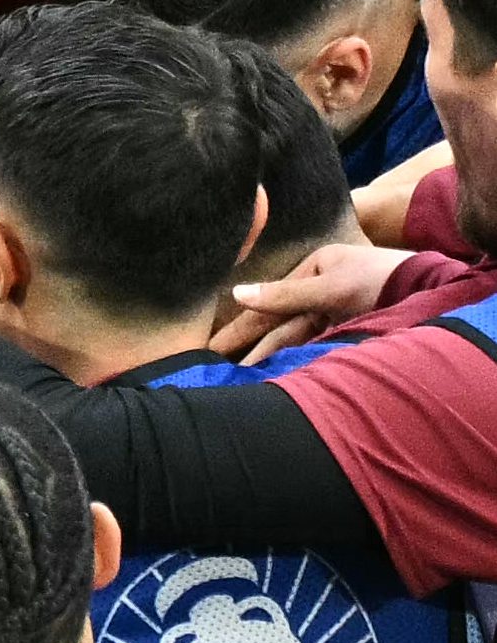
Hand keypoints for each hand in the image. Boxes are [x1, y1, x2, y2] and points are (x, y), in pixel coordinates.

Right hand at [209, 244, 413, 363]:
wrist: (429, 291)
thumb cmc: (379, 281)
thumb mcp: (330, 287)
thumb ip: (284, 296)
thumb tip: (237, 294)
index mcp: (313, 268)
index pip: (270, 300)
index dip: (242, 325)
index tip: (214, 345)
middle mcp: (321, 288)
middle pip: (279, 320)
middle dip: (250, 343)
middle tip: (216, 362)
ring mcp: (336, 309)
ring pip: (296, 335)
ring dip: (271, 354)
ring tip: (244, 374)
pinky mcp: (350, 326)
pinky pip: (315, 343)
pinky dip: (296, 355)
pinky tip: (278, 369)